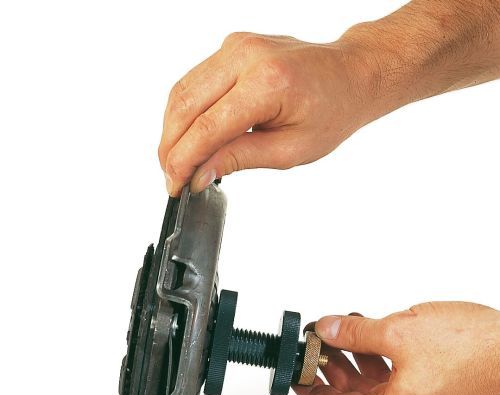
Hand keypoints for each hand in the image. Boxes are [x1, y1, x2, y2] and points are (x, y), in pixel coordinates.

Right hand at [158, 33, 371, 195]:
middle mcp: (247, 56)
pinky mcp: (233, 46)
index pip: (207, 128)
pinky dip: (186, 111)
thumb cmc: (331, 111)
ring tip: (177, 161)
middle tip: (171, 177)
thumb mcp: (289, 150)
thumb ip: (239, 158)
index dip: (184, 161)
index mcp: (268, 84)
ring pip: (183, 91)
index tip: (175, 185)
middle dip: (170, 147)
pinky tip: (189, 136)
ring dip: (173, 130)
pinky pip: (196, 80)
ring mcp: (237, 46)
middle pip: (185, 105)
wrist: (350, 75)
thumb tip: (199, 174)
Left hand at [294, 302, 499, 394]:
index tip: (295, 376)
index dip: (310, 390)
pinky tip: (369, 337)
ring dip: (352, 360)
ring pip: (372, 386)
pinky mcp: (432, 392)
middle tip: (314, 347)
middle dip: (330, 369)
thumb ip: (355, 333)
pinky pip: (392, 379)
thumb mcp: (398, 333)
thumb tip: (328, 330)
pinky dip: (376, 359)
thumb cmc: (474, 349)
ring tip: (337, 335)